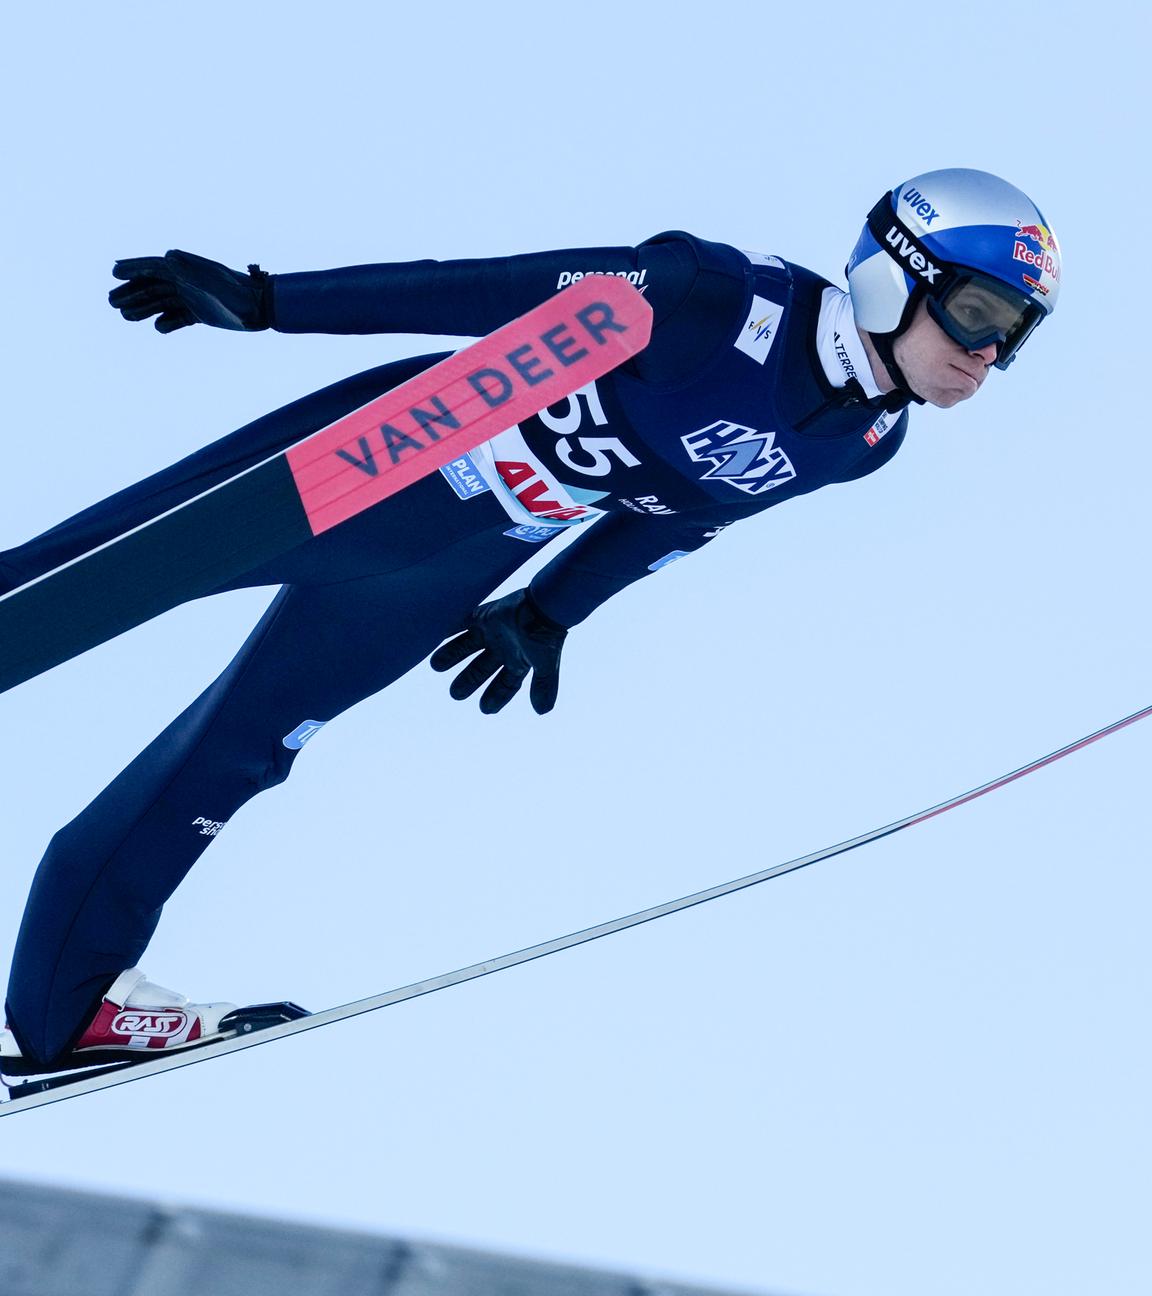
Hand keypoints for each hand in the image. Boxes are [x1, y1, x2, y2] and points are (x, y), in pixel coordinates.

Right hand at [109, 250, 271, 332]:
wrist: (263, 309)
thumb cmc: (240, 294)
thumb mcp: (215, 281)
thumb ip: (191, 270)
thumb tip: (166, 256)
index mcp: (187, 269)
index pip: (154, 266)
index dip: (133, 268)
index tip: (114, 272)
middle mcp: (188, 281)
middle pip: (152, 285)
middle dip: (131, 292)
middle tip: (111, 302)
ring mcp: (194, 297)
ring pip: (161, 301)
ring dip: (143, 308)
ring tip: (124, 316)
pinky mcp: (202, 314)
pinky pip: (178, 317)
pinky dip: (168, 323)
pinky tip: (158, 327)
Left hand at [430, 589, 566, 714]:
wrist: (543, 605)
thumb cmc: (545, 636)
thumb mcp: (546, 664)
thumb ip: (544, 686)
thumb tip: (543, 712)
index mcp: (518, 662)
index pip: (505, 684)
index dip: (496, 697)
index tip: (485, 710)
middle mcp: (503, 648)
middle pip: (480, 668)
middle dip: (468, 681)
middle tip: (455, 694)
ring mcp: (491, 632)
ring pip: (466, 647)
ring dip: (451, 656)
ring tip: (436, 665)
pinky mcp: (483, 615)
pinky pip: (460, 623)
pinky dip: (447, 629)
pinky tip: (433, 637)